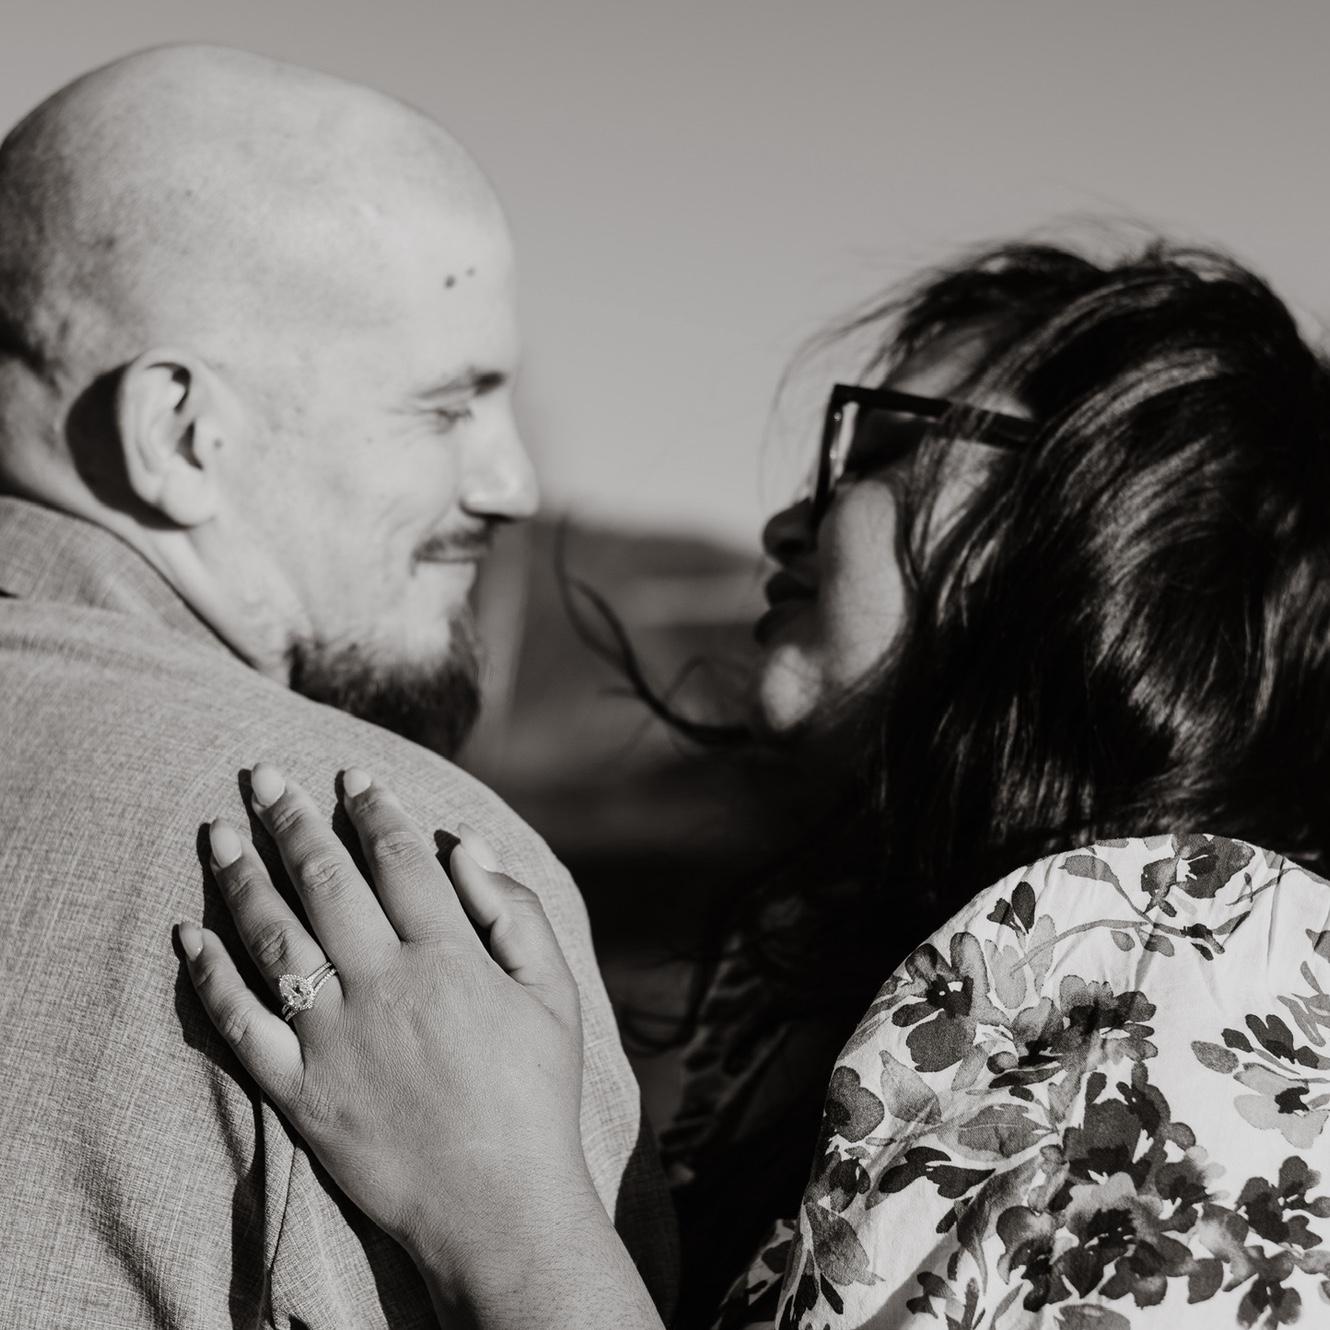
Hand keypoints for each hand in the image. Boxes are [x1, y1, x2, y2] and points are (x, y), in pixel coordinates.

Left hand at [176, 764, 591, 1279]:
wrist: (498, 1206)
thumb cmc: (535, 1094)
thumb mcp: (555, 994)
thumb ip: (515, 912)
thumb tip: (464, 847)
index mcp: (448, 957)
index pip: (400, 859)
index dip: (373, 809)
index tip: (350, 776)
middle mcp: (383, 985)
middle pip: (325, 881)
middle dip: (290, 820)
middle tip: (261, 775)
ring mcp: (334, 1038)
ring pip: (274, 938)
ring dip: (240, 878)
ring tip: (216, 832)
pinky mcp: (299, 1090)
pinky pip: (241, 1024)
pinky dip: (209, 978)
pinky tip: (188, 936)